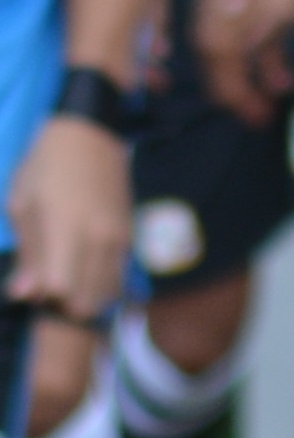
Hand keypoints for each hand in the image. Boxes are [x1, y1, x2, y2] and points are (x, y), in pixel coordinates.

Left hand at [7, 115, 129, 318]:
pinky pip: (117, 275)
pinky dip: (100, 282)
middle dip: (63, 303)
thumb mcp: (21, 205)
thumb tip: (24, 295)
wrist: (91, 134)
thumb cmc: (44, 167)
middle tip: (46, 284)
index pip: (59, 289)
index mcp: (66, 229)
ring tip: (65, 276)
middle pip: (86, 298)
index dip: (41, 296)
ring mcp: (119, 237)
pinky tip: (84, 268)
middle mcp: (99, 238)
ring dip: (84, 295)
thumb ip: (27, 254)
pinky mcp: (129, 234)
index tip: (31, 285)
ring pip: (106, 292)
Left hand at [199, 0, 293, 125]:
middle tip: (253, 111)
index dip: (241, 76)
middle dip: (259, 71)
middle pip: (277, 33)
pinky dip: (284, 19)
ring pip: (292, 17)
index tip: (238, 107)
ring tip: (271, 83)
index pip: (256, 38)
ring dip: (273, 47)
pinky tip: (276, 31)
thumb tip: (241, 45)